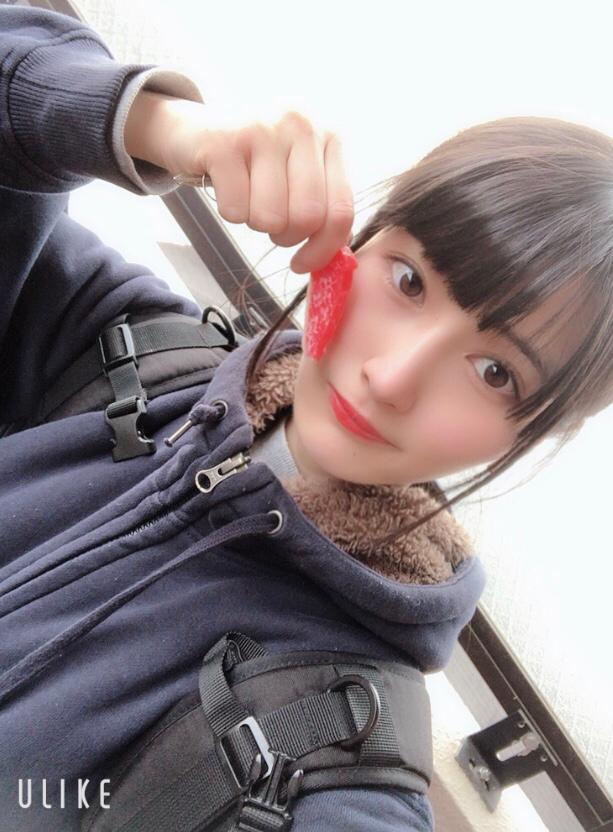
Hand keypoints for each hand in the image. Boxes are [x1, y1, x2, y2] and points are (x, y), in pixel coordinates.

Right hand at [126, 93, 353, 272]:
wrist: (195, 131)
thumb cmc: (255, 164)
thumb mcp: (298, 174)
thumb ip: (324, 207)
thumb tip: (335, 255)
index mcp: (329, 136)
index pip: (341, 210)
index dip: (324, 249)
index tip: (303, 263)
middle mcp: (301, 125)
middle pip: (307, 218)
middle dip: (286, 236)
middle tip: (271, 223)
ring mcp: (262, 129)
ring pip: (271, 218)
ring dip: (256, 223)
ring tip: (249, 199)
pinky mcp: (223, 143)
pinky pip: (236, 211)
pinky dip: (230, 212)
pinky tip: (228, 189)